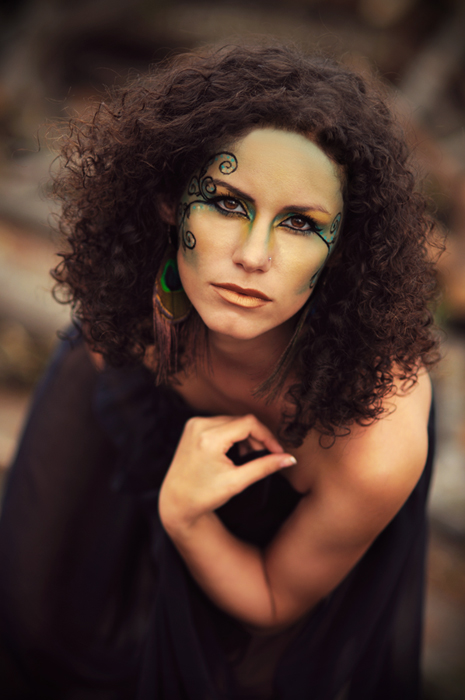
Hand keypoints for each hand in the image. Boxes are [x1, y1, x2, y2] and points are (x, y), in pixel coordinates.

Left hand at [158, 414, 295, 532]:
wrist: (175, 502)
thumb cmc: (204, 496)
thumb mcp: (237, 482)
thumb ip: (265, 467)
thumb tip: (290, 459)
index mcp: (209, 438)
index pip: (249, 424)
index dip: (267, 436)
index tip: (278, 451)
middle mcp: (199, 425)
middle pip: (241, 421)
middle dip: (257, 438)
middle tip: (265, 457)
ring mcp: (194, 424)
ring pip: (232, 421)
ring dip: (245, 436)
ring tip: (249, 457)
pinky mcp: (192, 426)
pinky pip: (221, 423)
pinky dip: (233, 435)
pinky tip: (235, 451)